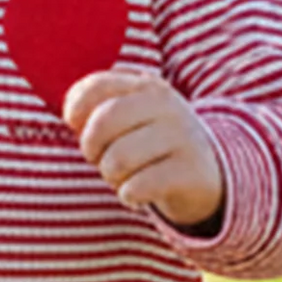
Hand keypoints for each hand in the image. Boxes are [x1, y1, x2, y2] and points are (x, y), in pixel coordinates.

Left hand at [63, 69, 223, 228]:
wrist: (208, 173)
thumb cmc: (150, 145)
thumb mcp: (129, 117)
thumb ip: (96, 109)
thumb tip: (72, 118)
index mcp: (145, 85)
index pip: (95, 86)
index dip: (75, 110)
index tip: (77, 127)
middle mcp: (165, 105)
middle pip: (103, 122)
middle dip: (91, 148)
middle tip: (101, 159)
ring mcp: (181, 136)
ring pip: (118, 159)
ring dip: (111, 176)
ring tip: (123, 178)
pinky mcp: (190, 170)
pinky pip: (138, 186)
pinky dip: (129, 195)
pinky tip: (137, 195)